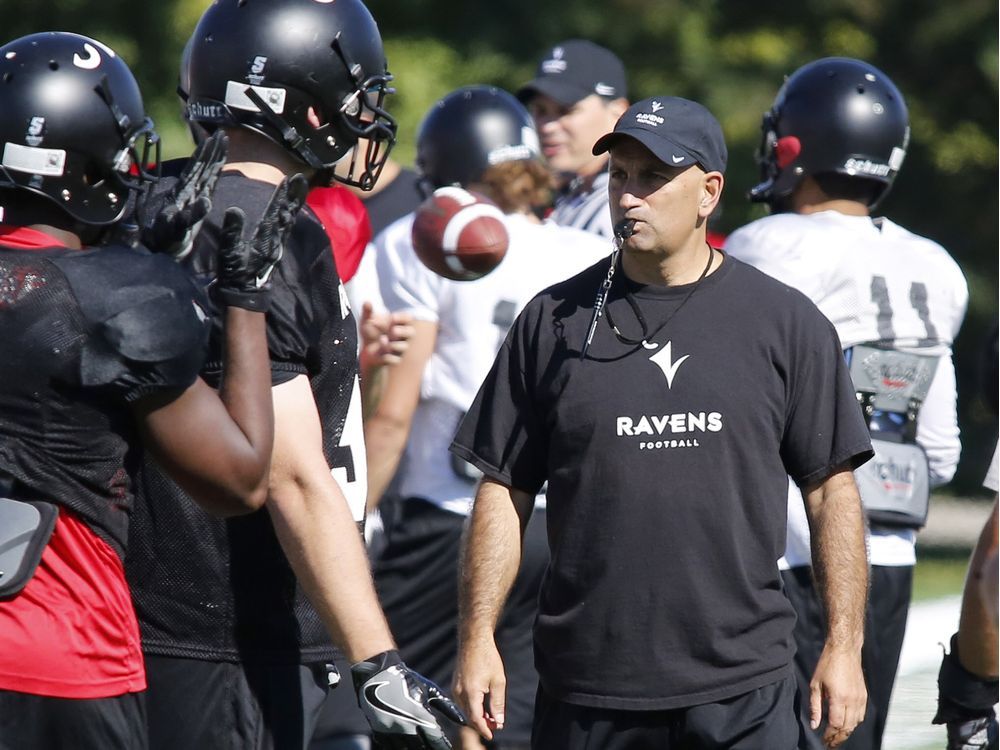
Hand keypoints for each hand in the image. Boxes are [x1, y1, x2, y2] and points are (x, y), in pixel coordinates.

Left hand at [142, 131, 227, 258]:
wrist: (161, 247)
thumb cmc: (168, 238)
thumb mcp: (178, 226)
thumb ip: (192, 214)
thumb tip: (207, 200)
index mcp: (185, 191)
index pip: (197, 167)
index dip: (207, 153)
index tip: (216, 138)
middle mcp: (188, 190)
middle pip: (202, 164)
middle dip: (212, 149)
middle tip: (223, 133)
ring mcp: (192, 196)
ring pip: (205, 171)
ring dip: (213, 157)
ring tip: (222, 143)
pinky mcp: (195, 203)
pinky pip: (207, 182)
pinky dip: (213, 171)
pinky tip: (217, 166)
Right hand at [215, 173, 307, 311]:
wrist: (246, 294)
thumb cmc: (236, 275)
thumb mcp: (230, 254)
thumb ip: (232, 232)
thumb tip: (235, 209)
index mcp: (267, 237)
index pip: (276, 211)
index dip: (283, 195)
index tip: (290, 179)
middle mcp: (276, 238)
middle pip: (287, 212)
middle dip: (294, 195)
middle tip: (301, 178)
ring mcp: (277, 242)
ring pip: (288, 218)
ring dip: (293, 201)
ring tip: (299, 186)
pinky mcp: (275, 247)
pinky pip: (285, 226)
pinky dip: (289, 214)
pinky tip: (291, 207)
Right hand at [352, 650, 466, 748]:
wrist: (378, 674)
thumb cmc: (407, 680)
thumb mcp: (430, 691)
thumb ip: (447, 707)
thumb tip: (463, 720)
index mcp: (420, 717)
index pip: (436, 740)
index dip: (443, 745)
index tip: (446, 746)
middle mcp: (406, 727)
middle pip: (421, 748)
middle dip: (428, 746)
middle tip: (432, 743)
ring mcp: (390, 731)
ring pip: (405, 749)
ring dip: (414, 746)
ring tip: (420, 742)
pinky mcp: (378, 731)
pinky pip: (390, 746)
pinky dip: (398, 745)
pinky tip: (404, 741)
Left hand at [360, 302, 414, 368]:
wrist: (367, 352)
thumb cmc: (370, 332)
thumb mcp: (366, 321)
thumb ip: (367, 312)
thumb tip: (367, 302)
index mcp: (399, 324)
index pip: (407, 318)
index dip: (402, 318)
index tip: (392, 317)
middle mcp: (402, 336)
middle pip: (411, 332)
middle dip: (403, 331)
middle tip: (393, 330)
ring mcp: (399, 348)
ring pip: (403, 346)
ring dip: (393, 344)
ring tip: (382, 339)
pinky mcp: (394, 360)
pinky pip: (395, 359)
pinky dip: (388, 356)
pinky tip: (381, 353)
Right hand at [453, 635, 505, 740]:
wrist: (473, 640)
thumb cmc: (487, 657)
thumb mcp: (498, 681)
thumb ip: (497, 703)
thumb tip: (498, 722)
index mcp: (471, 692)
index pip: (475, 719)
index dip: (484, 730)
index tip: (492, 736)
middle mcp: (459, 692)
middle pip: (469, 717)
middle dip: (481, 724)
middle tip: (495, 726)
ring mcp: (455, 688)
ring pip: (465, 710)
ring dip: (476, 716)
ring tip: (491, 716)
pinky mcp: (454, 684)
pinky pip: (462, 702)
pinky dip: (471, 707)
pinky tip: (482, 705)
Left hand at [809, 644, 867, 747]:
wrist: (845, 650)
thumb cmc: (827, 664)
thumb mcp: (815, 684)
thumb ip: (815, 706)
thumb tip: (814, 725)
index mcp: (839, 698)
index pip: (836, 724)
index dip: (830, 735)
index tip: (824, 740)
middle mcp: (852, 701)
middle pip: (847, 727)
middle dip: (838, 738)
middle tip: (830, 743)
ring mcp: (860, 699)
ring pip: (856, 723)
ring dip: (847, 732)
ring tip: (837, 737)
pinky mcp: (864, 696)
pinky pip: (861, 715)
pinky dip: (854, 723)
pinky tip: (846, 724)